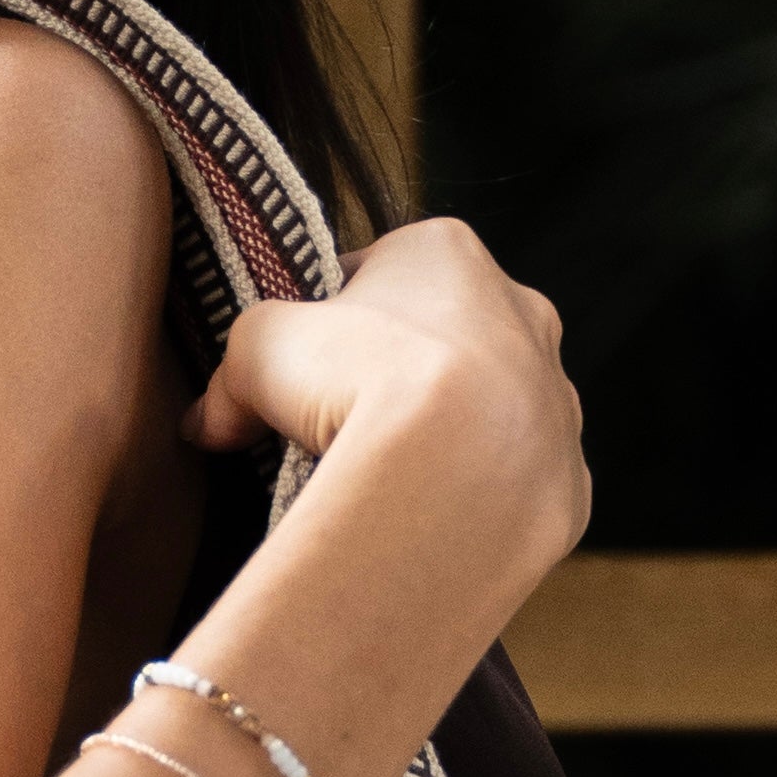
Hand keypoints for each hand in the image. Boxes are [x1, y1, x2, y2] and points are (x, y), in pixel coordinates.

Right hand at [185, 218, 589, 591]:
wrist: (449, 472)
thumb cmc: (354, 377)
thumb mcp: (256, 349)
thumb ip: (231, 375)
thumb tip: (206, 424)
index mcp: (447, 252)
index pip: (378, 274)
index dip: (331, 323)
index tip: (303, 371)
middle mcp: (522, 312)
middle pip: (444, 342)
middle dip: (397, 379)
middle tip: (341, 430)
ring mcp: (554, 398)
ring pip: (488, 415)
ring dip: (443, 443)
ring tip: (385, 487)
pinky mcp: (569, 477)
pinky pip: (512, 487)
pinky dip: (472, 503)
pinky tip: (431, 525)